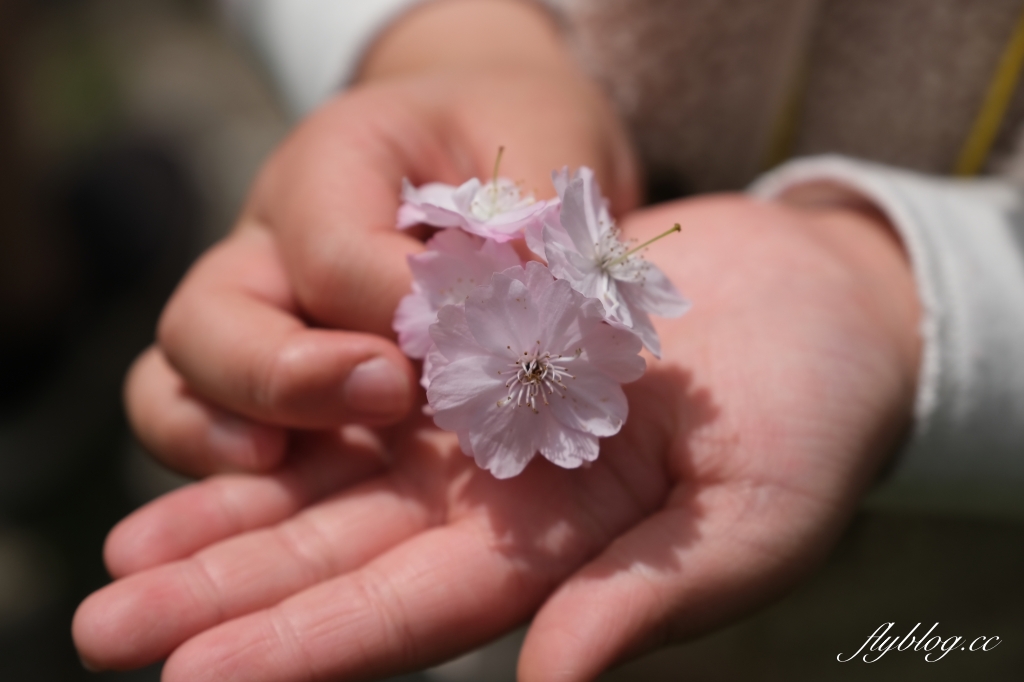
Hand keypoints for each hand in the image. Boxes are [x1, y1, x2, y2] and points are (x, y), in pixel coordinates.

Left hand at [75, 195, 919, 680]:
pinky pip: (366, 386)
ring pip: (334, 481)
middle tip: (104, 624)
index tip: (193, 681)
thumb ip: (648, 595)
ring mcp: (480, 425)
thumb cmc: (813, 415)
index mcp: (561, 556)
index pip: (413, 614)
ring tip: (120, 555)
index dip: (304, 647)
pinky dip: (289, 413)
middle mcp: (501, 502)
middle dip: (226, 596)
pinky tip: (209, 436)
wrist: (814, 299)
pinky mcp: (476, 349)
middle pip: (343, 557)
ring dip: (227, 518)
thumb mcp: (753, 517)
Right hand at [127, 0, 638, 475]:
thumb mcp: (538, 138)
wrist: (480, 142)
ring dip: (233, 427)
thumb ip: (535, 218)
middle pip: (212, 317)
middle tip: (392, 395)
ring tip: (290, 461)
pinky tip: (289, 481)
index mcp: (333, 161)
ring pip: (179, 378)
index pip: (335, 252)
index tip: (477, 336)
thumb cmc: (504, 137)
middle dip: (289, 375)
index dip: (399, 307)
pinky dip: (222, 458)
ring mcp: (254, 310)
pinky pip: (198, 422)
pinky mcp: (264, 374)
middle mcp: (269, 238)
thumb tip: (529, 306)